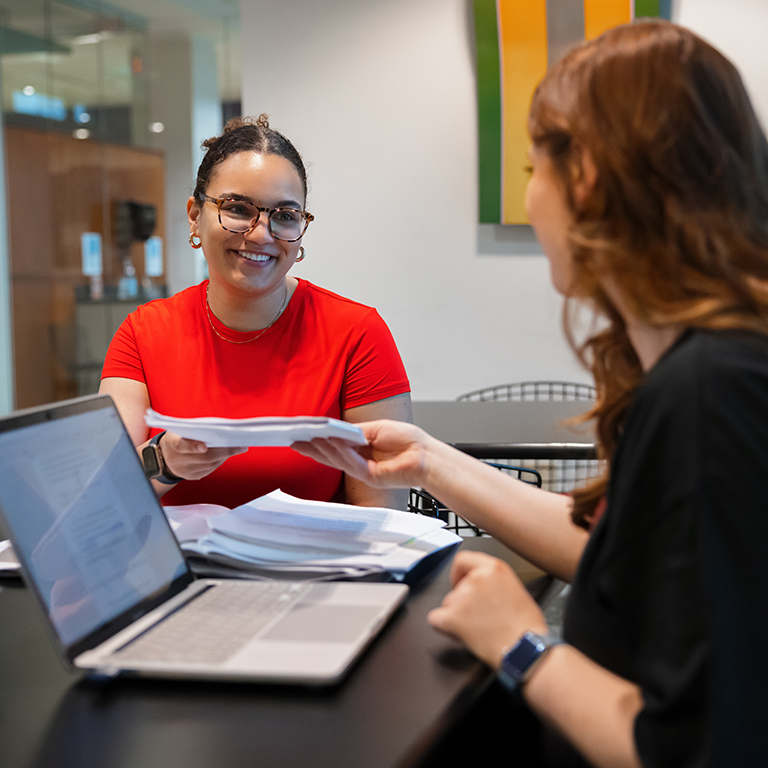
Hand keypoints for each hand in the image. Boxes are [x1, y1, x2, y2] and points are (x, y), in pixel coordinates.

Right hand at [159, 431, 247, 480]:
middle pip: (203, 458)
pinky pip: (209, 469)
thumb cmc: (178, 435)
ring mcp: (184, 471)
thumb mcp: (181, 429)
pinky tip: (226, 454)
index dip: (193, 447)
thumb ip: (196, 429)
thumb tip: (221, 430)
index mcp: (172, 444)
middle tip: (240, 446)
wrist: (163, 455)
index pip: (182, 446)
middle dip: (224, 451)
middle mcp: (176, 460)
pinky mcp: (191, 477)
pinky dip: (219, 461)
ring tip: (237, 448)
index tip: (205, 447)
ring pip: (209, 465)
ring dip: (224, 456)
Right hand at [292, 419, 433, 488]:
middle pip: (331, 455)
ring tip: (310, 440)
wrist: (426, 455)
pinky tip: (330, 443)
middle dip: (313, 448)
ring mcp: (364, 470)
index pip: (335, 444)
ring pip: (338, 460)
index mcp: (361, 448)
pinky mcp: (370, 477)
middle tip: (295, 442)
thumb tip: (335, 430)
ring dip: (323, 449)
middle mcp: (360, 460)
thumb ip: (355, 432)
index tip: (304, 433)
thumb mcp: (376, 429)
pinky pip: (350, 464)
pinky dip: (340, 452)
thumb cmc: (408, 441)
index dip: (319, 439)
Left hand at [427, 551, 548, 667]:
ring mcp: (463, 597)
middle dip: (462, 602)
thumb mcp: (516, 589)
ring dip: (456, 616)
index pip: (463, 559)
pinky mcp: (452, 617)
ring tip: (477, 629)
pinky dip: (444, 627)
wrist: (524, 649)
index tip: (460, 582)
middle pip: (456, 587)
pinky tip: (459, 633)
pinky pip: (435, 619)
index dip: (458, 573)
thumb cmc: (527, 627)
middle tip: (477, 617)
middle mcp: (476, 578)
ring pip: (447, 604)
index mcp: (494, 569)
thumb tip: (485, 589)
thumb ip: (495, 582)